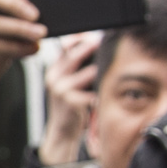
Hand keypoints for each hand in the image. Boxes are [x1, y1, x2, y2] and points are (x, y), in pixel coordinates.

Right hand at [40, 31, 101, 167]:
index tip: (96, 34)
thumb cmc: (70, 107)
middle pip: (76, 54)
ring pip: (89, 72)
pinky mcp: (72, 102)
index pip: (66, 46)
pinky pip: (94, 92)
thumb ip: (76, 66)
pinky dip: (102, 91)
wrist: (62, 132)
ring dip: (103, 71)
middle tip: (108, 44)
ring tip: (113, 69)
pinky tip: (107, 92)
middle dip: (93, 47)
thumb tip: (95, 44)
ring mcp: (62, 90)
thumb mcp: (67, 84)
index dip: (81, 38)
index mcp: (54, 70)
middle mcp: (54, 77)